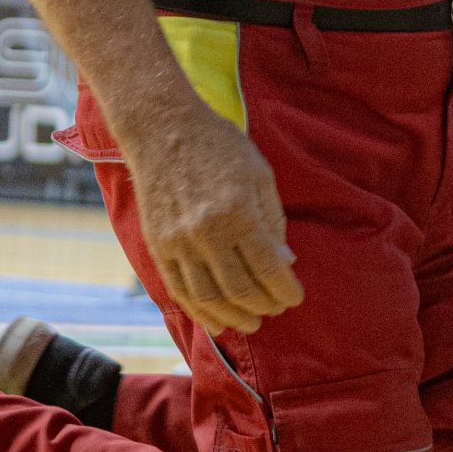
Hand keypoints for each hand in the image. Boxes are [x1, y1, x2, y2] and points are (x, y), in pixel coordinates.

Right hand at [127, 106, 303, 336]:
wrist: (162, 130)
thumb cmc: (219, 146)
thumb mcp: (259, 174)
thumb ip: (273, 220)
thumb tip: (284, 263)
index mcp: (237, 212)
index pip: (267, 268)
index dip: (285, 290)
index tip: (295, 297)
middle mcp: (205, 233)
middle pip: (239, 290)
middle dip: (264, 306)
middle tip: (276, 309)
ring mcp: (177, 243)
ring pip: (208, 298)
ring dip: (234, 317)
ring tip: (251, 321)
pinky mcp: (157, 247)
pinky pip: (180, 290)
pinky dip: (200, 311)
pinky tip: (216, 321)